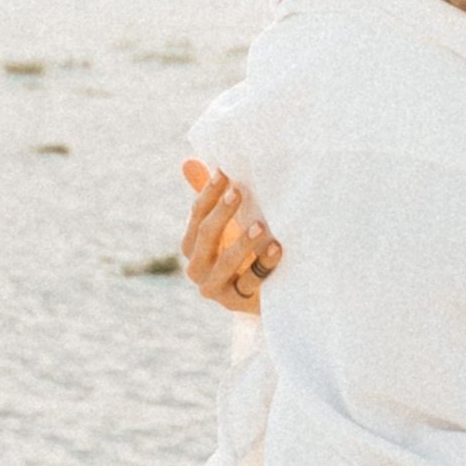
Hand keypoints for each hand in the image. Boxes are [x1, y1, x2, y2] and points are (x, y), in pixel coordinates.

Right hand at [180, 161, 281, 311]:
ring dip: (242, 242)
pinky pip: (250, 283)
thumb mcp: (228, 224)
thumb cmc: (241, 252)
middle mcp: (196, 267)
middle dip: (222, 213)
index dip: (209, 194)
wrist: (261, 296)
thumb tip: (188, 162)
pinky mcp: (235, 303)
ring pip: (225, 262)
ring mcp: (214, 287)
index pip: (197, 215)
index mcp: (192, 245)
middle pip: (206, 236)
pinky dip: (263, 265)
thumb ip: (211, 196)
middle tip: (238, 192)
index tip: (225, 173)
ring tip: (260, 225)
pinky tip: (277, 249)